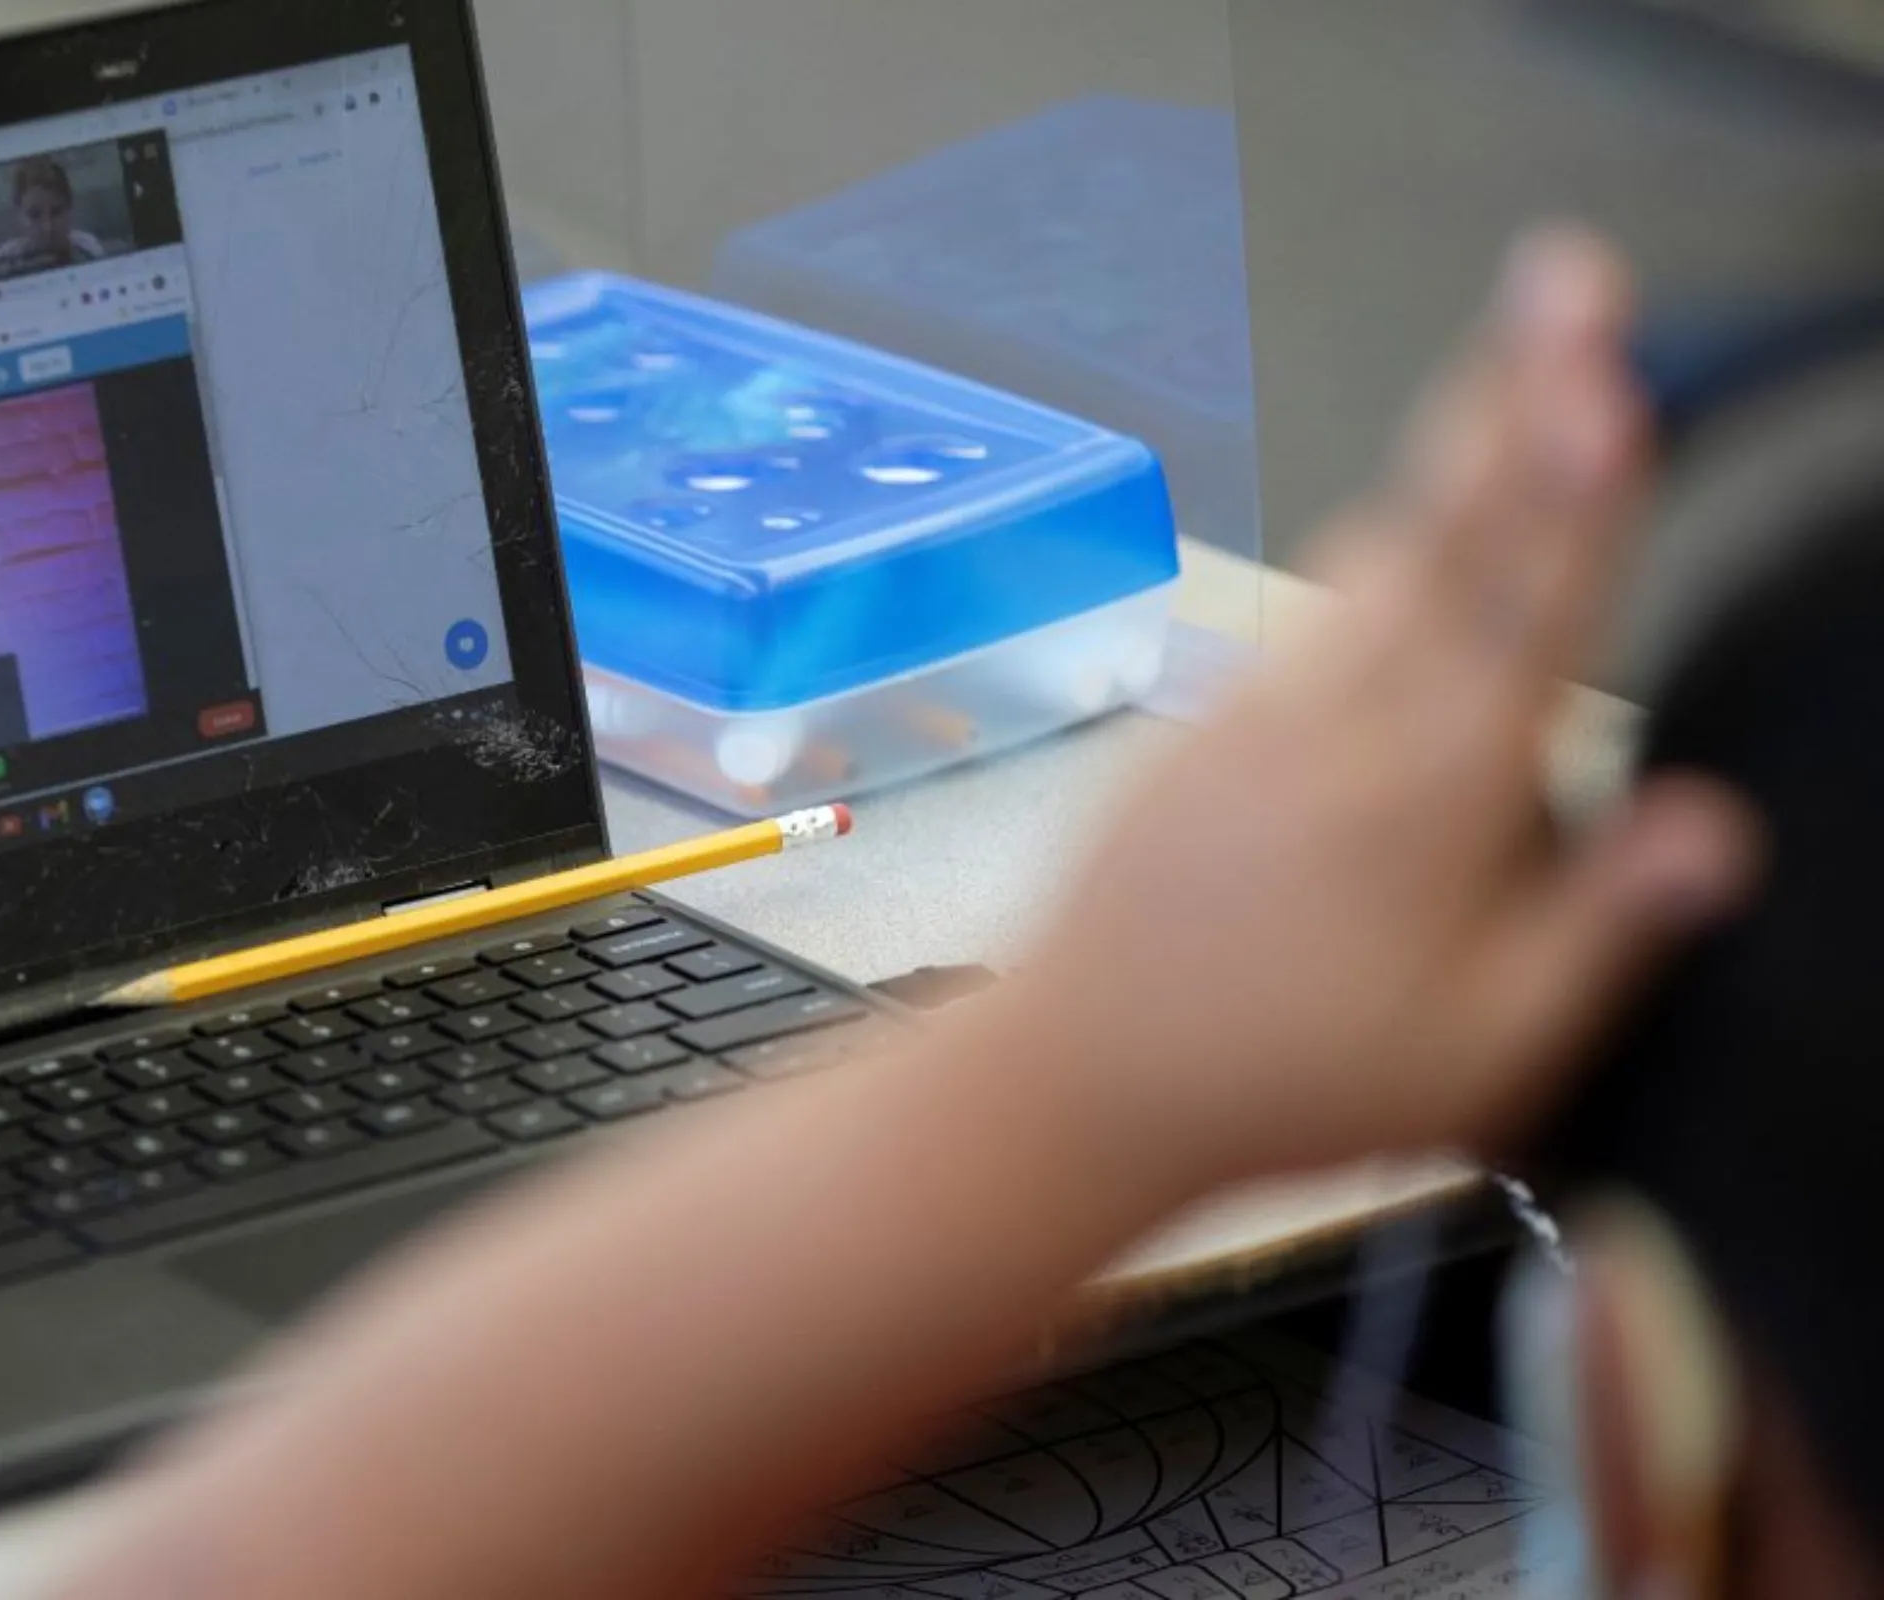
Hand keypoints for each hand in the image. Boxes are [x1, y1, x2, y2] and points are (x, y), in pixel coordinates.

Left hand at [1020, 229, 1761, 1188]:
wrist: (1073, 1080)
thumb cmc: (1283, 1082)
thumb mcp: (1475, 1051)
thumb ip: (1598, 926)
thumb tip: (1715, 824)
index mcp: (1425, 796)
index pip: (1526, 613)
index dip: (1576, 490)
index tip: (1603, 376)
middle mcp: (1338, 723)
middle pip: (1450, 533)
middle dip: (1517, 398)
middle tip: (1566, 277)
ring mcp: (1262, 710)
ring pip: (1377, 556)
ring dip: (1455, 456)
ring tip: (1523, 362)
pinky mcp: (1212, 724)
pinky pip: (1316, 613)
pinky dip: (1383, 553)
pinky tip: (1412, 535)